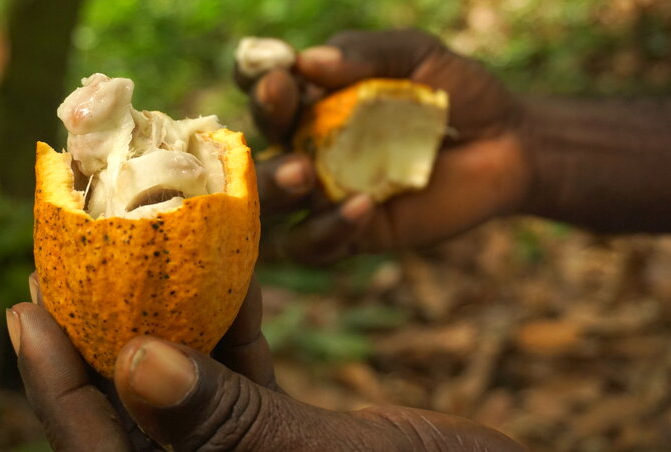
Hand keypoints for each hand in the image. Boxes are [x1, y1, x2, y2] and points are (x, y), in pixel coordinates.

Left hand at [9, 275, 523, 450]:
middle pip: (131, 402)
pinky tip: (230, 268)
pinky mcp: (286, 430)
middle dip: (102, 327)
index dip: (53, 378)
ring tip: (144, 245)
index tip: (28, 304)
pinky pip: (242, 370)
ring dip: (170, 311)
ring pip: (186, 378)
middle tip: (73, 255)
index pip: (97, 443)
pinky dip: (233, 319)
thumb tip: (137, 362)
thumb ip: (224, 425)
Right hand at [241, 29, 529, 262]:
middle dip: (262, 127)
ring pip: (268, 207)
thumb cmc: (458, 94)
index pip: (265, 91)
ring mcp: (323, 196)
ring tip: (303, 173)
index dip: (256, 80)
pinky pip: (315, 244)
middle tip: (284, 107)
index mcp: (315, 101)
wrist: (507, 145)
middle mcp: (307, 148)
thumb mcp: (417, 56)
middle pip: (253, 147)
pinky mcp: (350, 234)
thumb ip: (365, 54)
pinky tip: (363, 207)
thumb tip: (308, 61)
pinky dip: (328, 229)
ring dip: (273, 190)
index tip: (277, 72)